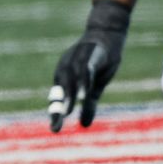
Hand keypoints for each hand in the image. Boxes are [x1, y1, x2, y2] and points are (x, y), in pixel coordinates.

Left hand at [48, 0, 129, 132]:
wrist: (108, 33)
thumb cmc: (98, 61)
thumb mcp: (95, 85)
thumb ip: (88, 104)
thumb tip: (83, 125)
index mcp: (66, 77)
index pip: (59, 97)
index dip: (56, 112)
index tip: (54, 129)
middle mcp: (67, 68)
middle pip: (62, 91)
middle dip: (58, 109)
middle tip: (56, 125)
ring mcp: (78, 60)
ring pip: (72, 81)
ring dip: (69, 97)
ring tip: (66, 112)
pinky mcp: (92, 55)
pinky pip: (86, 69)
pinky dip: (83, 81)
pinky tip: (83, 93)